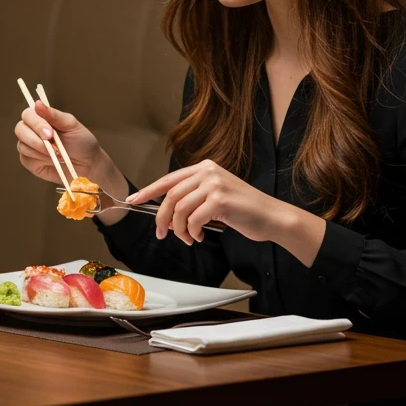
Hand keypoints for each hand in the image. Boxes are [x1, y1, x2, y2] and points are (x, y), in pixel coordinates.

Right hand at [14, 102, 127, 198]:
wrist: (87, 164)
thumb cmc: (81, 141)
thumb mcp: (71, 125)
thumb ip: (54, 115)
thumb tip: (37, 103)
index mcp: (40, 117)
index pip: (27, 115)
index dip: (36, 124)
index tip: (50, 133)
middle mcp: (31, 130)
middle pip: (19, 129)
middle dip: (36, 140)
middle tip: (53, 148)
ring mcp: (27, 145)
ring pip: (22, 146)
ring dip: (41, 152)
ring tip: (59, 155)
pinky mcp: (28, 161)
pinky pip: (25, 159)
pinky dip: (40, 160)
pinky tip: (53, 161)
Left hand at [129, 159, 284, 244]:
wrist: (272, 217)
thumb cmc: (243, 210)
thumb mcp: (213, 199)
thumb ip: (190, 201)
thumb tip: (165, 217)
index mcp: (204, 168)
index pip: (168, 180)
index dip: (147, 191)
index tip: (132, 200)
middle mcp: (207, 172)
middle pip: (170, 196)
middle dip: (161, 218)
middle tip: (162, 233)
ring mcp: (214, 184)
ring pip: (179, 209)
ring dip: (179, 229)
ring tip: (187, 238)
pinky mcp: (220, 199)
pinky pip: (193, 219)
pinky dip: (192, 232)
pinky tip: (199, 236)